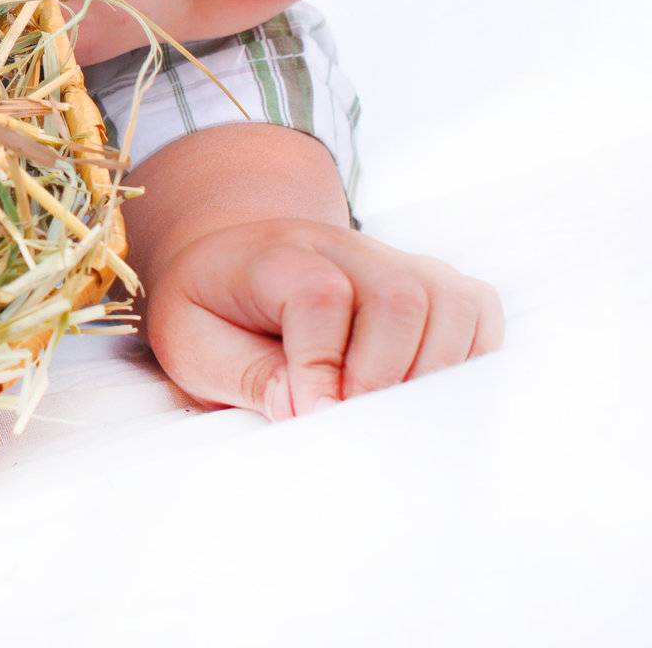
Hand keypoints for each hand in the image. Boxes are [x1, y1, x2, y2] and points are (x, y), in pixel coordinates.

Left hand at [143, 217, 503, 418]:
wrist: (234, 261)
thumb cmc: (212, 311)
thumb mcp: (191, 343)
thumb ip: (243, 374)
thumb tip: (305, 409)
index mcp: (274, 254)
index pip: (319, 295)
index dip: (320, 367)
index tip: (307, 416)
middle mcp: (341, 246)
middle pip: (398, 296)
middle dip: (380, 377)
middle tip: (348, 421)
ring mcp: (391, 259)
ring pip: (447, 301)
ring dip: (427, 374)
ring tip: (383, 413)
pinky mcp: (428, 280)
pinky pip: (475, 309)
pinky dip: (465, 358)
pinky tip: (422, 392)